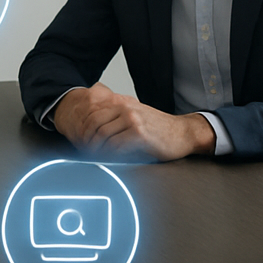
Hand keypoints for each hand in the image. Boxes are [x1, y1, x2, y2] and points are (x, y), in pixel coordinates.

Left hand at [52, 83, 214, 161]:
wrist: (182, 134)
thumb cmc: (158, 130)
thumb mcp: (136, 117)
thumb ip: (117, 119)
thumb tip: (94, 131)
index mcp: (122, 103)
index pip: (93, 112)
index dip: (83, 128)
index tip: (80, 142)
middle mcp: (125, 108)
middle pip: (94, 122)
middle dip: (86, 139)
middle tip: (83, 152)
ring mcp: (132, 119)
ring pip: (103, 134)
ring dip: (95, 148)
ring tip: (93, 158)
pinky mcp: (139, 133)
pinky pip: (115, 145)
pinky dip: (108, 154)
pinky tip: (108, 160)